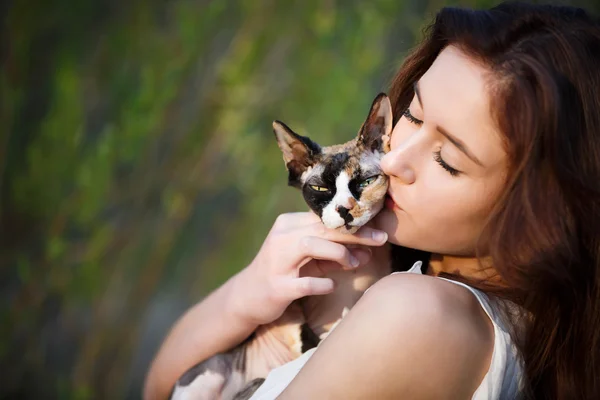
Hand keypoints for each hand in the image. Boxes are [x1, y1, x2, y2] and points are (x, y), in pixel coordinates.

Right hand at [229, 212, 388, 325]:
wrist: (247, 297)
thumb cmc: (284, 273)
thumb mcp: (308, 259)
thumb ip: (335, 253)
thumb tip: (368, 250)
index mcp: (288, 224)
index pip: (325, 217)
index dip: (354, 221)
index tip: (378, 226)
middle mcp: (281, 238)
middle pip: (322, 227)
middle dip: (355, 232)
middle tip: (381, 238)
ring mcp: (277, 262)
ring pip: (311, 244)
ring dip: (339, 252)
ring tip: (355, 263)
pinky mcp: (277, 286)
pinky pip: (306, 282)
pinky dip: (324, 283)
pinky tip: (332, 286)